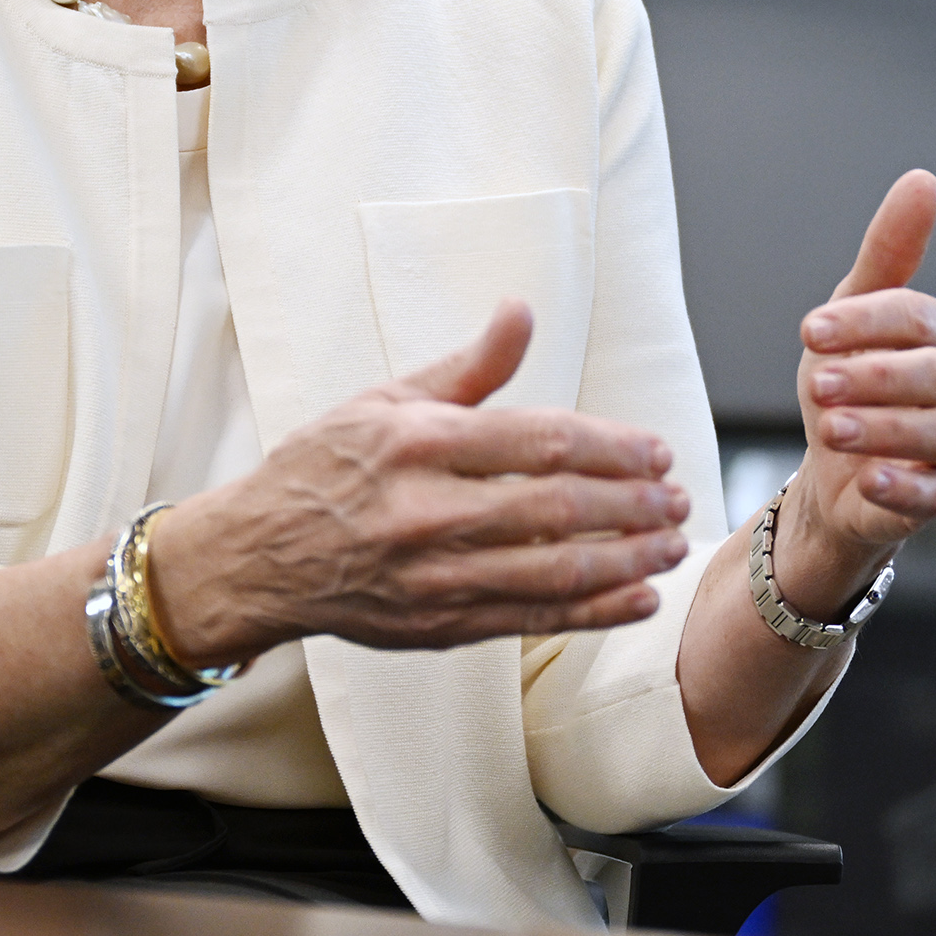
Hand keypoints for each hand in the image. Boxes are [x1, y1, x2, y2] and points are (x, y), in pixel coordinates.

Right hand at [150, 300, 690, 664]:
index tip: (657, 450)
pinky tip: (637, 598)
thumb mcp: (384, 399)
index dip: (611, 447)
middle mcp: (425, 511)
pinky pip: (531, 619)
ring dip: (626, 560)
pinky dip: (592, 613)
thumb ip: (467, 366)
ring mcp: (432, 576)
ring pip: (552, 571)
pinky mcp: (437, 625)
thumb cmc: (324, 467)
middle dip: (632, 505)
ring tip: (672, 546)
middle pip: (556, 507)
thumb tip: (521, 310)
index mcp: (416, 443)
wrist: (256, 556)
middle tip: (679, 498)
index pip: (538, 440)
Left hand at [782, 170, 935, 599]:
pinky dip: (904, 486)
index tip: (809, 331)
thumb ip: (888, 252)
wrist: (831, 472)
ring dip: (883, 429)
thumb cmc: (849, 381)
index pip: (919, 318)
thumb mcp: (851, 315)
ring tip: (829, 427)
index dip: (865, 322)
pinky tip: (868, 478)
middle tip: (817, 383)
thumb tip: (924, 179)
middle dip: (876, 377)